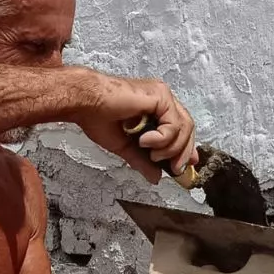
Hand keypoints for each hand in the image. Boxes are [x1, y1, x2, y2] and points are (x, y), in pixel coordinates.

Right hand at [73, 72, 197, 183]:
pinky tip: (145, 141)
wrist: (85, 103)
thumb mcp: (125, 147)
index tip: (186, 165)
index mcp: (155, 109)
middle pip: (187, 128)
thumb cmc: (99, 117)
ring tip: (152, 154)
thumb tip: (156, 177)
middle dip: (183, 152)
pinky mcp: (161, 96)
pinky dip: (162, 138)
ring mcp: (163, 97)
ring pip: (184, 127)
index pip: (181, 129)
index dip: (186, 148)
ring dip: (170, 148)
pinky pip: (173, 124)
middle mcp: (162, 100)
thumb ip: (142, 161)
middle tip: (175, 169)